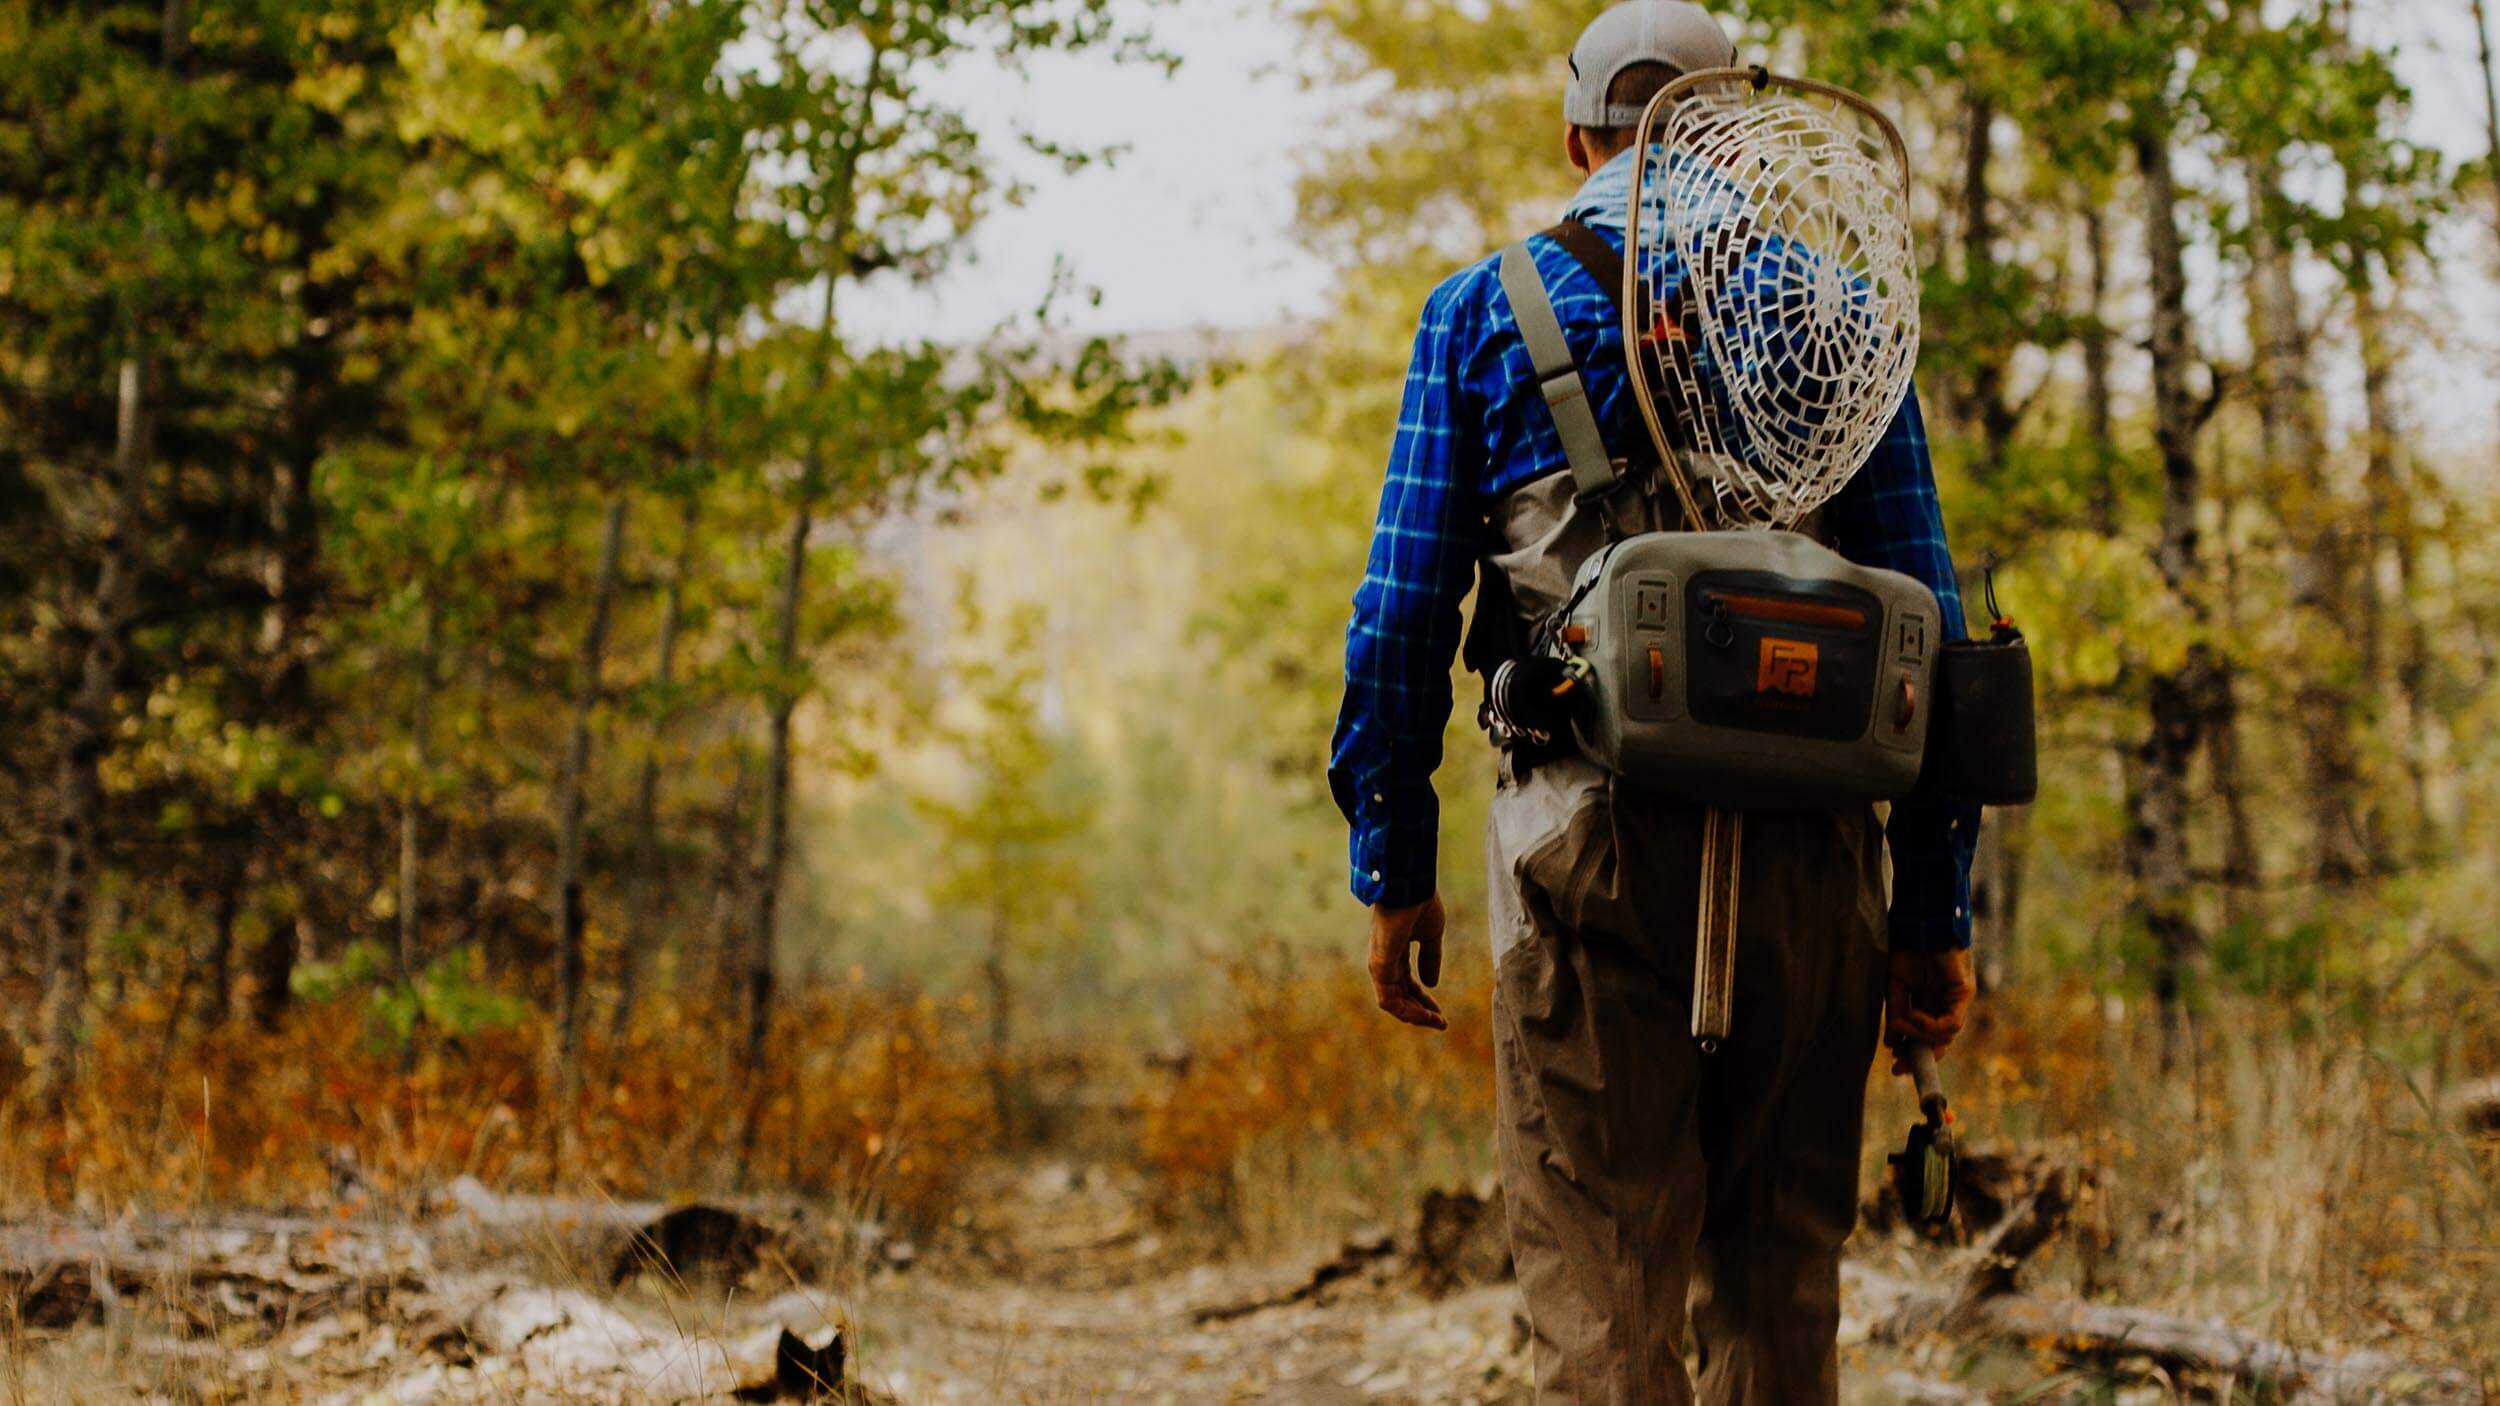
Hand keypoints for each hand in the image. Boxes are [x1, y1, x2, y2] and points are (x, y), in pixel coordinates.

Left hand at [1367, 895, 1447, 1030]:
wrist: (1411, 886)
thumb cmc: (1420, 903)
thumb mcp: (1430, 935)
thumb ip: (1430, 958)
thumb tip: (1432, 983)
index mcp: (1395, 953)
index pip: (1407, 984)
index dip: (1424, 1001)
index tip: (1441, 1013)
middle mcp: (1384, 961)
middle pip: (1400, 996)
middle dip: (1420, 1012)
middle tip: (1441, 1023)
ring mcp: (1379, 965)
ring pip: (1393, 1003)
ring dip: (1415, 1016)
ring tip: (1436, 1021)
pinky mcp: (1379, 966)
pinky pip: (1389, 1000)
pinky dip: (1407, 1011)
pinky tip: (1425, 1015)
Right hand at [1885, 948, 1974, 1058]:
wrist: (1918, 924)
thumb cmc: (1907, 948)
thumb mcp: (1895, 986)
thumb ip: (1896, 1014)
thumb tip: (1892, 1042)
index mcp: (1929, 1003)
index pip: (1926, 1036)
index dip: (1913, 1053)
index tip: (1895, 1065)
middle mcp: (1945, 1004)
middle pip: (1939, 1043)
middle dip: (1919, 1057)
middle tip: (1899, 1066)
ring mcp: (1956, 1000)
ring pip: (1945, 1036)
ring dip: (1920, 1035)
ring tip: (1904, 1022)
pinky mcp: (1964, 993)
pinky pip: (1952, 1023)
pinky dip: (1932, 1026)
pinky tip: (1916, 1015)